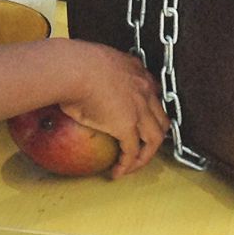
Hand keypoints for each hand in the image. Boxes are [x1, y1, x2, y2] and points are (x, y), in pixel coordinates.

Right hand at [57, 43, 168, 178]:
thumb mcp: (94, 63)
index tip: (140, 117)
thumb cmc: (74, 63)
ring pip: (155, 138)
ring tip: (133, 165)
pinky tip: (118, 171)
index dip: (149, 108)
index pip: (153, 92)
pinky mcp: (127, 126)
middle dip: (155, 133)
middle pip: (161, 117)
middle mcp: (144, 89)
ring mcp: (139, 109)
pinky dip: (127, 165)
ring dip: (146, 155)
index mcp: (136, 70)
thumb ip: (97, 74)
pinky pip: (132, 151)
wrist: (72, 69)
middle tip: (143, 145)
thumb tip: (80, 83)